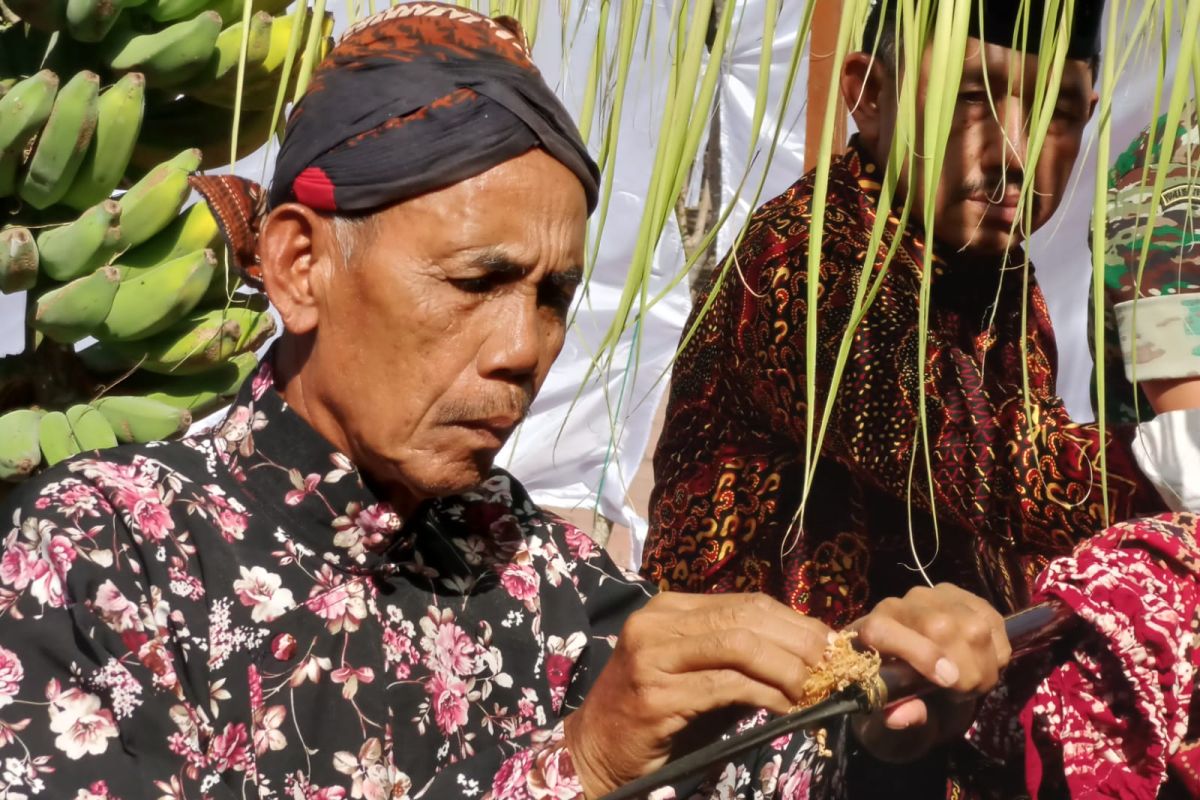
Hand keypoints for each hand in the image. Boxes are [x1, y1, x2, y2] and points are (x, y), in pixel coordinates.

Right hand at [564, 592, 832, 797]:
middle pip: (744, 618)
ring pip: (738, 646)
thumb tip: (807, 656)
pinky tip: (784, 707)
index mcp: (667, 608)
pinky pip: (725, 686)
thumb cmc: (653, 713)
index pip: (744, 602)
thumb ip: (737, 659)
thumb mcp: (696, 673)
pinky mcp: (655, 694)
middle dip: (797, 641)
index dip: (793, 620)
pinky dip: (764, 695)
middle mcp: (656, 623)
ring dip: (786, 668)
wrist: (595, 749)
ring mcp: (651, 657)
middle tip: (830, 666)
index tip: (829, 643)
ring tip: (811, 689)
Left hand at [848, 583, 1010, 762]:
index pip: (882, 630)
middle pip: (939, 626)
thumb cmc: (900, 696)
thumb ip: (896, 714)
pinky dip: (997, 652)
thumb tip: (902, 716)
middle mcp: (899, 605)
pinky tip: (985, 665)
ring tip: (975, 684)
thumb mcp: (892, 714)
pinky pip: (993, 623)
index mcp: (867, 632)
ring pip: (972, 625)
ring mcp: (935, 597)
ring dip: (984, 664)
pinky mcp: (968, 599)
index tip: (946, 681)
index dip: (919, 654)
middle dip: (963, 668)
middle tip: (966, 692)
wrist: (919, 676)